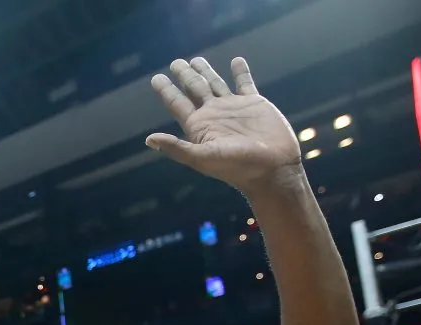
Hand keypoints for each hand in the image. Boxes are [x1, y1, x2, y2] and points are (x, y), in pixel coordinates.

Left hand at [147, 57, 301, 193]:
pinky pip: (245, 83)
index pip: (177, 103)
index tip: (155, 78)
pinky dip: (240, 72)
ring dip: (206, 71)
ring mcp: (234, 108)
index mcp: (199, 126)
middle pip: (195, 89)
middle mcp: (214, 115)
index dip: (166, 90)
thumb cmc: (237, 167)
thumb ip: (176, 147)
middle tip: (175, 62)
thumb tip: (149, 139)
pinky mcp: (254, 103)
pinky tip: (236, 61)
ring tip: (197, 60)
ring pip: (216, 84)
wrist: (272, 169)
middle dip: (185, 75)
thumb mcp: (203, 157)